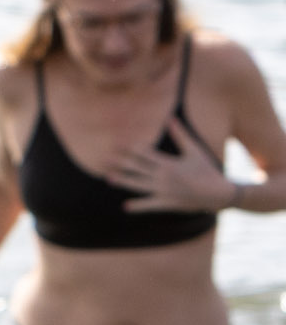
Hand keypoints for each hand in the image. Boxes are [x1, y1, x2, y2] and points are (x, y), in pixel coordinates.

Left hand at [111, 117, 233, 212]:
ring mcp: (164, 191)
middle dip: (121, 163)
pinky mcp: (167, 203)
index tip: (117, 144)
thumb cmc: (206, 170)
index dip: (131, 149)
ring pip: (139, 185)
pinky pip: (150, 205)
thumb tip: (170, 118)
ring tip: (108, 178)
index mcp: (169, 163)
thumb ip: (180, 135)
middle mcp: (164, 177)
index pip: (146, 154)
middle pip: (138, 169)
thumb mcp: (194, 150)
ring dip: (123, 181)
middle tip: (104, 158)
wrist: (219, 193)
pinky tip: (126, 206)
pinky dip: (138, 206)